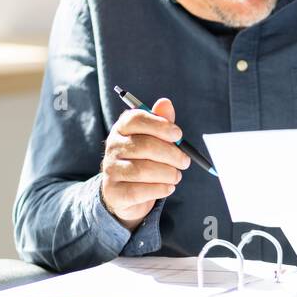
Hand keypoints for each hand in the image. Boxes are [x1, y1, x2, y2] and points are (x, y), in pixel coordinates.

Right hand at [100, 97, 190, 228]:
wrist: (125, 193)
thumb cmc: (145, 160)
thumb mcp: (154, 140)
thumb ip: (161, 123)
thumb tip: (165, 103)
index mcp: (122, 128)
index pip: (136, 119)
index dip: (160, 125)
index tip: (178, 135)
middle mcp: (113, 146)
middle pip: (144, 145)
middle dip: (171, 154)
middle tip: (185, 161)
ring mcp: (111, 170)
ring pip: (142, 170)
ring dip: (167, 173)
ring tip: (176, 176)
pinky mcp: (114, 192)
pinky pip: (139, 191)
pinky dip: (160, 189)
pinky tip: (168, 187)